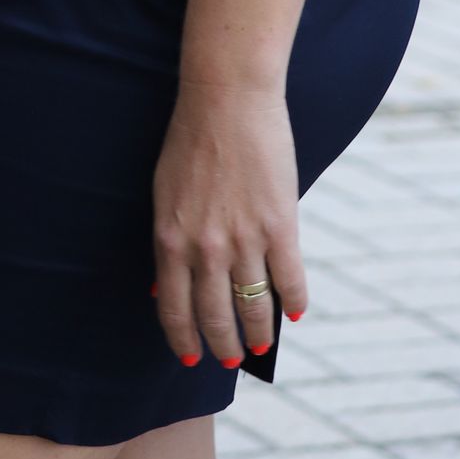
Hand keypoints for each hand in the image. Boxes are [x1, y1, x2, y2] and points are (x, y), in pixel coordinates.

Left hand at [152, 77, 305, 367]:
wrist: (228, 98)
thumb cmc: (191, 141)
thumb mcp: (165, 194)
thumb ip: (170, 241)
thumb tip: (164, 287)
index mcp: (170, 239)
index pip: (174, 309)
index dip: (184, 339)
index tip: (192, 358)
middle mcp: (205, 248)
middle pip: (215, 316)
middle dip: (224, 346)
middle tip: (232, 360)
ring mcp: (245, 239)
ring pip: (254, 306)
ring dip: (258, 333)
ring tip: (260, 345)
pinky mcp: (280, 225)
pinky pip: (290, 279)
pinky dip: (293, 302)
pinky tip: (294, 314)